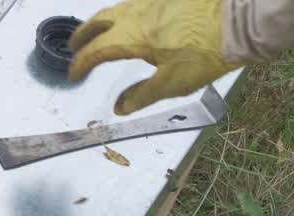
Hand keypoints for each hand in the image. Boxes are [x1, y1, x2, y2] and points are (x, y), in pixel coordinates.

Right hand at [70, 0, 242, 114]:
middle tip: (73, 46)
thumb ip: (142, 95)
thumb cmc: (206, 53)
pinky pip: (135, 5)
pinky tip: (130, 23)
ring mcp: (152, 3)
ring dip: (101, 23)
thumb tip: (120, 107)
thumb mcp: (173, 83)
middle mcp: (137, 14)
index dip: (81, 63)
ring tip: (97, 34)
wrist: (240, 21)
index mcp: (132, 37)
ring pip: (117, 10)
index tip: (74, 75)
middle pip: (99, 21)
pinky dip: (122, 15)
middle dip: (82, 35)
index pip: (96, 50)